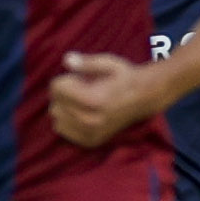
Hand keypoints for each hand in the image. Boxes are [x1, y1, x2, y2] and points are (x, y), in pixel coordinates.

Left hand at [48, 50, 165, 146]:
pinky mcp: (91, 141)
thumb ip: (86, 62)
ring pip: (57, 119)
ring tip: (82, 102)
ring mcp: (91, 133)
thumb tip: (66, 59)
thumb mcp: (109, 63)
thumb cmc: (125, 77)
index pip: (57, 88)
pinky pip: (63, 130)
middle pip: (55, 105)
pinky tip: (81, 113)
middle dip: (64, 95)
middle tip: (81, 90)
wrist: (145, 98)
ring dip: (64, 108)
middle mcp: (91, 120)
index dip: (65, 79)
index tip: (79, 78)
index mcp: (94, 100)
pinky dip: (67, 121)